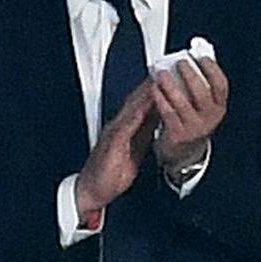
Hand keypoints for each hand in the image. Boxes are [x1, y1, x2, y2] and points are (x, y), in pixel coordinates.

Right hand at [72, 78, 157, 222]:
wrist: (92, 190)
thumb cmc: (110, 174)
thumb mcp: (134, 150)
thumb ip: (143, 133)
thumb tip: (156, 122)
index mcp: (126, 130)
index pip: (142, 107)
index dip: (155, 91)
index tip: (168, 79)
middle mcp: (119, 128)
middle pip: (136, 103)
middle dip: (150, 87)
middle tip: (164, 71)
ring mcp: (114, 135)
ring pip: (130, 111)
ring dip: (143, 96)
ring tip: (156, 83)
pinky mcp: (111, 146)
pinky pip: (123, 129)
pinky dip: (133, 117)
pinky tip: (141, 110)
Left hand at [151, 54, 226, 176]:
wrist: (182, 152)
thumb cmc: (190, 121)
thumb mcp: (201, 104)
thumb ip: (198, 83)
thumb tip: (192, 56)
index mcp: (219, 107)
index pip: (221, 85)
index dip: (212, 69)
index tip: (201, 57)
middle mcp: (210, 118)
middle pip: (201, 92)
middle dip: (189, 74)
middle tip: (179, 62)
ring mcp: (194, 128)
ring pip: (182, 102)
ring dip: (170, 84)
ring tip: (162, 73)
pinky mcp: (178, 134)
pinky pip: (168, 113)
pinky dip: (160, 98)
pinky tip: (154, 88)